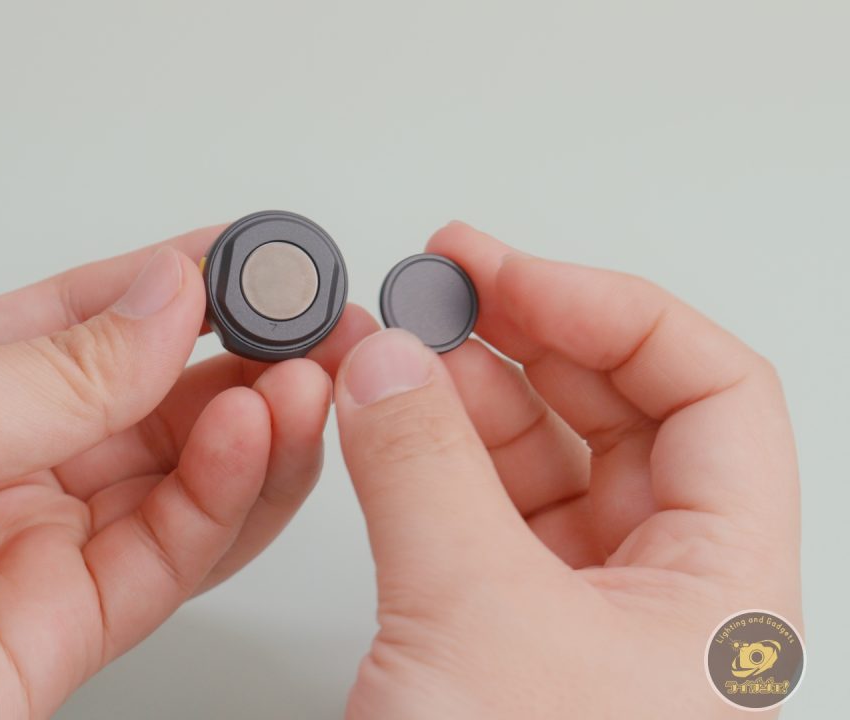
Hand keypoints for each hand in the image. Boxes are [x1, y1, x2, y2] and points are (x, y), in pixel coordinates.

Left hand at [0, 227, 375, 718]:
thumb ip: (54, 371)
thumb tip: (162, 303)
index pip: (95, 314)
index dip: (182, 282)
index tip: (258, 257)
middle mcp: (9, 459)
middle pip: (155, 395)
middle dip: (242, 355)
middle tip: (311, 321)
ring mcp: (45, 541)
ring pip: (182, 473)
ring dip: (253, 425)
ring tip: (302, 380)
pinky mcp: (73, 624)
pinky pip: (174, 553)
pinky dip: (227, 499)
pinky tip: (252, 445)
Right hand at [334, 223, 799, 717]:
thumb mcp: (474, 621)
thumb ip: (424, 470)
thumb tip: (387, 360)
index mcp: (721, 587)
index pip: (709, 391)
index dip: (608, 311)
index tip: (505, 273)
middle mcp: (663, 591)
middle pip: (619, 412)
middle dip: (523, 336)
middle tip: (439, 284)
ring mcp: (580, 611)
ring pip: (537, 458)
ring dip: (460, 390)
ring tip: (390, 342)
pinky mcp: (503, 632)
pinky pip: (477, 509)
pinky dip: (426, 453)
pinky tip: (383, 415)